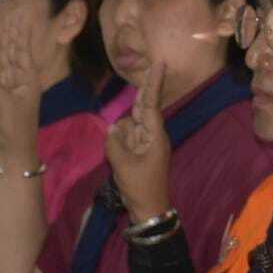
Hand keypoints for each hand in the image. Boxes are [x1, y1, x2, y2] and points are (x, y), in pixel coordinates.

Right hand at [0, 17, 41, 159]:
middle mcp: (21, 77)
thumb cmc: (16, 127)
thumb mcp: (8, 108)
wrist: (14, 145)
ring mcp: (10, 83)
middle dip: (12, 32)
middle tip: (10, 12)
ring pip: (3, 58)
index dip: (20, 33)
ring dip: (0, 42)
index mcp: (28, 78)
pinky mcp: (0, 90)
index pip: (23, 51)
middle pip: (14, 50)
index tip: (20, 15)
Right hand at [106, 60, 172, 222]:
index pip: (152, 104)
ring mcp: (145, 142)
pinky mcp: (137, 150)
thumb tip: (112, 129)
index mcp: (155, 136)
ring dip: (121, 137)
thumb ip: (115, 143)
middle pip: (143, 108)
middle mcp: (152, 135)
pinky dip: (118, 144)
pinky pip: (124, 138)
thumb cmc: (141, 186)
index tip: (160, 64)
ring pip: (128, 126)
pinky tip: (119, 160)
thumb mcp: (124, 165)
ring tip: (124, 161)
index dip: (153, 84)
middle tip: (156, 64)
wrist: (148, 208)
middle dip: (144, 91)